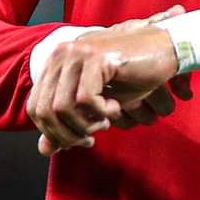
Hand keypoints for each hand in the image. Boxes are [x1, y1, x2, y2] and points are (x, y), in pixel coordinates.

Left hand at [26, 7, 188, 156]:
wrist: (164, 48)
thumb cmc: (132, 73)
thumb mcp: (96, 103)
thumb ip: (68, 123)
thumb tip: (44, 150)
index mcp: (57, 60)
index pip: (36, 107)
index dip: (54, 132)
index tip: (80, 138)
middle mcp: (62, 53)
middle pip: (45, 110)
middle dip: (69, 134)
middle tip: (93, 136)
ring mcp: (78, 52)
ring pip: (62, 107)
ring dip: (86, 124)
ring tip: (106, 120)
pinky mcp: (97, 57)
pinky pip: (85, 100)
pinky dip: (101, 113)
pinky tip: (116, 106)